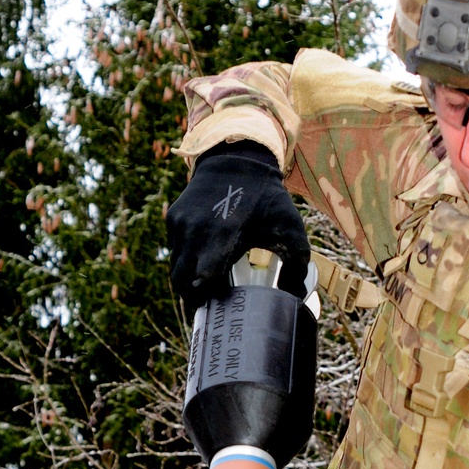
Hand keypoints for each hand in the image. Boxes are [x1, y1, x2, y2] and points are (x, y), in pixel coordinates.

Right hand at [166, 140, 310, 316]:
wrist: (237, 159)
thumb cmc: (267, 199)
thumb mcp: (291, 231)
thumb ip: (296, 269)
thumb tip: (293, 300)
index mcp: (221, 240)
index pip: (201, 282)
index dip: (207, 301)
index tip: (220, 310)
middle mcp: (194, 234)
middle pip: (182, 284)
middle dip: (195, 299)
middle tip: (212, 306)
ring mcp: (180, 226)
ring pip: (175, 268)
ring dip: (189, 281)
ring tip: (209, 286)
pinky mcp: (173, 218)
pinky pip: (174, 250)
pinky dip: (186, 261)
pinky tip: (204, 261)